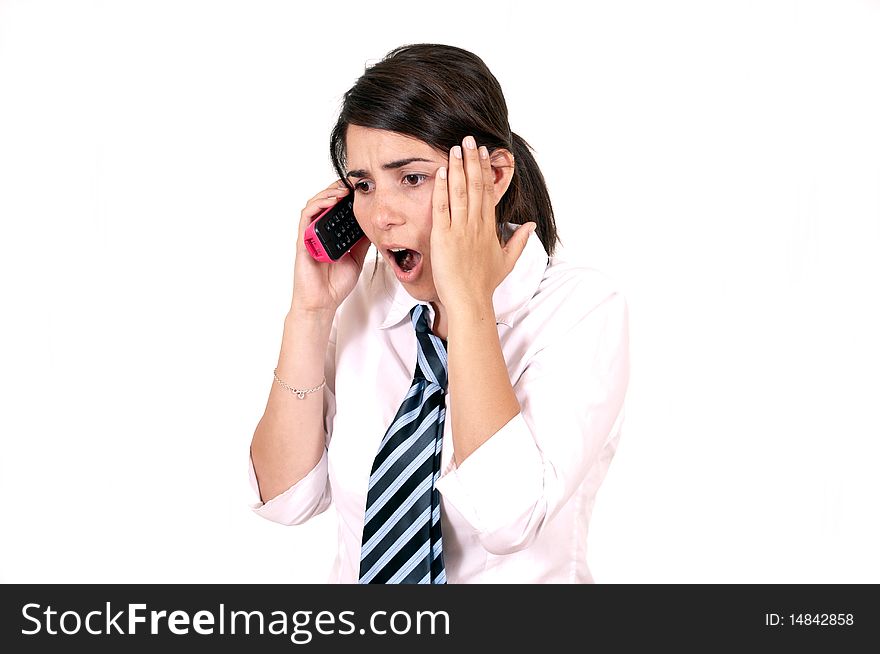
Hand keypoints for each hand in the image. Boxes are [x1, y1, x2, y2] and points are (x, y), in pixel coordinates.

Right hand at [290, 181, 371, 313]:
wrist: (323, 302)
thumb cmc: (335, 284)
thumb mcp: (357, 258)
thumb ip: (362, 241)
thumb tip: (374, 225)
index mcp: (331, 235)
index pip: (336, 209)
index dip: (346, 196)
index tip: (360, 189)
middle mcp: (319, 232)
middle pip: (325, 202)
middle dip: (337, 190)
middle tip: (352, 184)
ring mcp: (310, 236)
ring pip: (314, 205)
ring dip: (328, 194)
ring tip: (343, 190)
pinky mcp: (303, 241)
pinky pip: (306, 218)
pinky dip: (317, 206)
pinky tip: (330, 201)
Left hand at [430, 135, 534, 311]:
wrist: (470, 300)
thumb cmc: (485, 283)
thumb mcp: (507, 261)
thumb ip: (519, 241)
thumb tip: (530, 226)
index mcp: (489, 228)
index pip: (488, 192)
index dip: (485, 170)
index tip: (483, 153)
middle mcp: (476, 225)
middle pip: (475, 186)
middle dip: (472, 161)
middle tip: (468, 139)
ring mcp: (460, 230)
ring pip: (460, 192)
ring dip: (458, 168)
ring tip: (455, 148)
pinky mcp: (444, 237)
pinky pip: (442, 208)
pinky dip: (442, 189)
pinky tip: (442, 172)